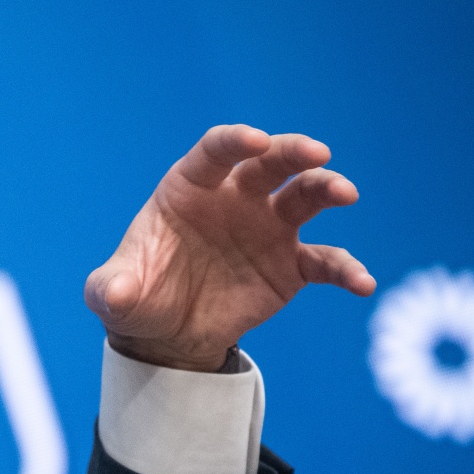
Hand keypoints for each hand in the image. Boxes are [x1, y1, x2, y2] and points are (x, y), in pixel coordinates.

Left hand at [85, 124, 374, 371]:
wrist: (167, 333)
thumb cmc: (138, 297)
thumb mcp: (114, 294)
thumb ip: (111, 288)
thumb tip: (114, 293)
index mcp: (190, 189)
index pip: (215, 152)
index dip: (234, 141)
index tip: (255, 140)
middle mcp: (235, 199)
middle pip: (270, 163)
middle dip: (294, 152)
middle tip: (318, 153)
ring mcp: (268, 228)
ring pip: (305, 196)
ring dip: (327, 189)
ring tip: (346, 193)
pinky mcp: (291, 265)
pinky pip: (326, 261)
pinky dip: (346, 269)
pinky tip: (362, 284)